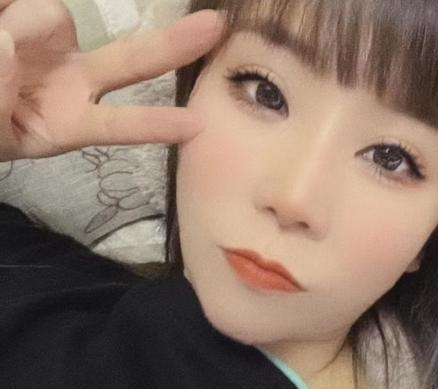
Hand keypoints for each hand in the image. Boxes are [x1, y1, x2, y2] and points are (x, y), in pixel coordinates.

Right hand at [0, 0, 224, 160]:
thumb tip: (6, 46)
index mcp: (68, 121)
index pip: (117, 125)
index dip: (152, 124)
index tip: (196, 126)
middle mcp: (72, 79)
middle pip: (131, 60)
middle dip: (173, 44)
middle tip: (215, 26)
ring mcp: (54, 41)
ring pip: (50, 16)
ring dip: (17, 23)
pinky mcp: (34, 11)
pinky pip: (23, 1)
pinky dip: (5, 8)